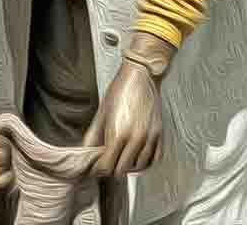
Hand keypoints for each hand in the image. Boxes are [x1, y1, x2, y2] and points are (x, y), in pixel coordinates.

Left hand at [82, 33, 171, 176]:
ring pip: (138, 167)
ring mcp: (149, 138)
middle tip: (106, 160)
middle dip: (111, 168)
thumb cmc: (120, 90)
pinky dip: (144, 162)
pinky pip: (154, 159)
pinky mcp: (159, 134)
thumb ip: (93, 136)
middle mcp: (135, 139)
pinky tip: (136, 156)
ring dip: (127, 165)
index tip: (95, 165)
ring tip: (120, 157)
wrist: (141, 75)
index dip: (98, 169)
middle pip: (121, 170)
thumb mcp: (101, 113)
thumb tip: (86, 152)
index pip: (107, 167)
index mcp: (118, 134)